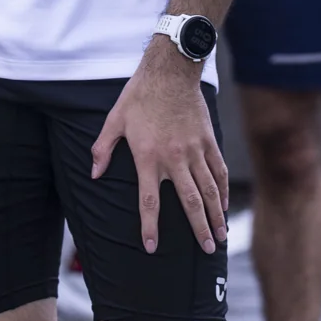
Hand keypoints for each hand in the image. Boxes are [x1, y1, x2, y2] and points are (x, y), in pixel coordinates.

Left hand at [91, 37, 226, 254]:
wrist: (171, 70)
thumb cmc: (140, 94)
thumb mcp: (115, 120)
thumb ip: (103, 148)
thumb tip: (94, 174)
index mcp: (148, 157)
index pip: (149, 201)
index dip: (149, 226)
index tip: (151, 247)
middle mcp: (174, 158)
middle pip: (189, 202)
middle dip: (198, 229)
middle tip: (206, 250)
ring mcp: (194, 150)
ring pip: (209, 190)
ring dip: (216, 215)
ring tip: (221, 236)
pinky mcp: (208, 140)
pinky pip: (218, 170)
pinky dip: (224, 189)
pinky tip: (226, 204)